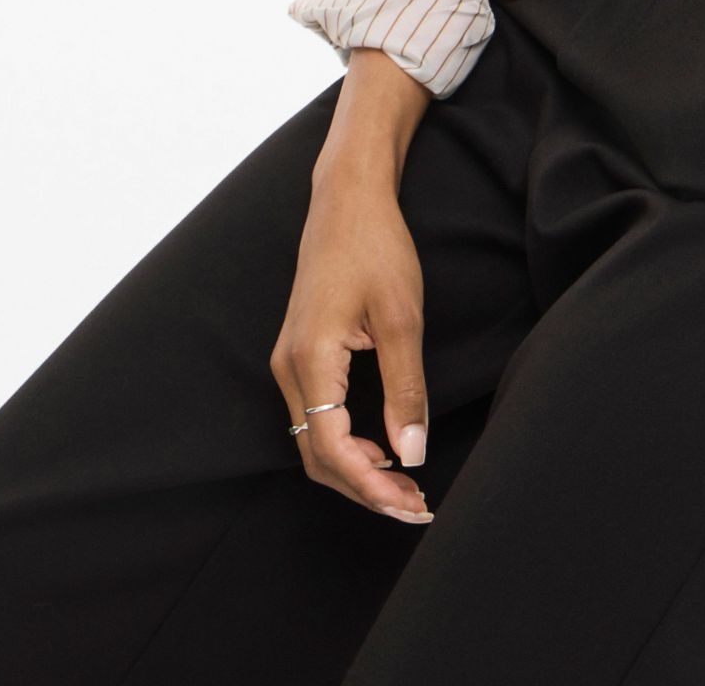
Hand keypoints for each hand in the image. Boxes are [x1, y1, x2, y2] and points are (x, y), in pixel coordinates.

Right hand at [270, 169, 434, 523]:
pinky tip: (382, 451)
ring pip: (314, 443)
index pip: (332, 450)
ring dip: (357, 472)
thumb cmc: (376, 247)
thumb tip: (412, 453)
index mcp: (309, 361)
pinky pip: (315, 420)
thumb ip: (406, 388)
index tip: (413, 503)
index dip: (372, 487)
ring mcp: (290, 363)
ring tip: (405, 486)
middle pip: (317, 458)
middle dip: (365, 490)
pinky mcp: (300, 356)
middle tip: (415, 505)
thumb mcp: (403, 317)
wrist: (348, 199)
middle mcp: (288, 368)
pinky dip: (347, 447)